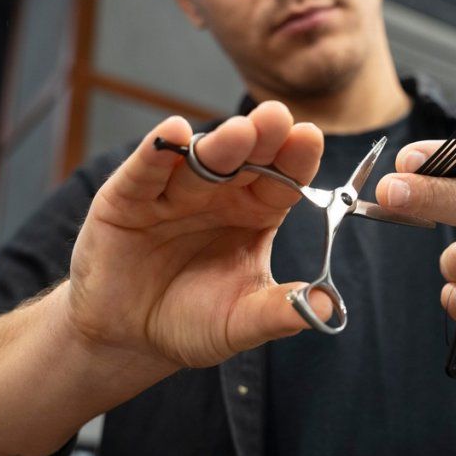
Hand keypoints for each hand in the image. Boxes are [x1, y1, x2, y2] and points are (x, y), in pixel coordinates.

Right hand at [68, 101, 330, 370]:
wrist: (129, 337)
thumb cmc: (192, 321)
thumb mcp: (240, 323)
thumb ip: (278, 313)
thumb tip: (327, 309)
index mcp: (256, 211)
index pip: (283, 178)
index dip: (296, 158)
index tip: (310, 137)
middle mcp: (219, 193)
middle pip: (245, 158)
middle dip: (262, 137)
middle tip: (278, 118)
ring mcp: (174, 192)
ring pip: (198, 161)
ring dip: (219, 145)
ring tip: (239, 132)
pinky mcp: (128, 198)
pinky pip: (145, 172)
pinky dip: (156, 152)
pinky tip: (173, 132)